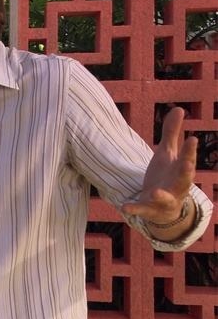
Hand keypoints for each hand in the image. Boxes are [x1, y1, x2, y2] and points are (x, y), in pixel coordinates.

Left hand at [122, 107, 196, 226]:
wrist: (164, 209)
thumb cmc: (167, 176)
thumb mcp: (167, 154)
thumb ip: (172, 133)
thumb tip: (180, 108)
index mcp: (180, 170)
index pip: (187, 158)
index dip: (190, 150)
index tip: (192, 138)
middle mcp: (176, 186)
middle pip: (183, 179)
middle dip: (186, 171)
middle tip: (187, 162)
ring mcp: (164, 199)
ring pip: (165, 198)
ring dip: (160, 195)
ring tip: (153, 191)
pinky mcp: (150, 209)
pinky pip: (142, 210)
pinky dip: (134, 208)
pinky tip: (124, 207)